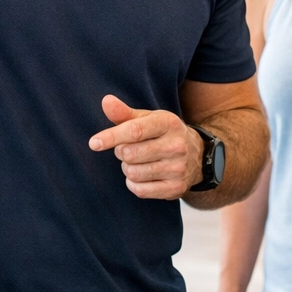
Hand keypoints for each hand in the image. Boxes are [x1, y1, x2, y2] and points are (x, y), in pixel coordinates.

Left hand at [88, 95, 203, 199]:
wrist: (198, 155)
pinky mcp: (176, 188)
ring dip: (127, 168)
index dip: (111, 137)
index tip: (94, 143)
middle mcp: (176, 145)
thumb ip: (124, 113)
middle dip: (122, 152)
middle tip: (128, 149)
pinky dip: (133, 184)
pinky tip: (142, 175)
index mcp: (168, 123)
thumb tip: (106, 101)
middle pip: (130, 154)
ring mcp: (178, 168)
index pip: (134, 131)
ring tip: (138, 162)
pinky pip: (140, 190)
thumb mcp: (148, 119)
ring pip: (133, 173)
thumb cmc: (164, 133)